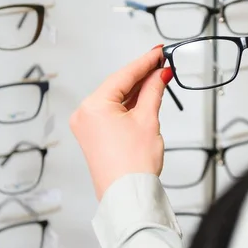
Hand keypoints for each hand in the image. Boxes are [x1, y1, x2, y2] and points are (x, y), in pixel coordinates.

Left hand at [69, 45, 173, 200]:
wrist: (128, 195)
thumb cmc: (133, 166)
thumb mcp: (148, 119)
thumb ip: (153, 91)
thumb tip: (159, 75)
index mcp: (93, 106)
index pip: (123, 75)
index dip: (145, 62)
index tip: (159, 52)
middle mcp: (85, 114)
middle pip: (117, 86)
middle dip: (141, 76)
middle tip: (162, 63)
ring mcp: (87, 126)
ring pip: (115, 99)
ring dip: (136, 90)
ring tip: (157, 79)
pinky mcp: (93, 136)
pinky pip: (111, 112)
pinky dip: (128, 105)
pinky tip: (143, 97)